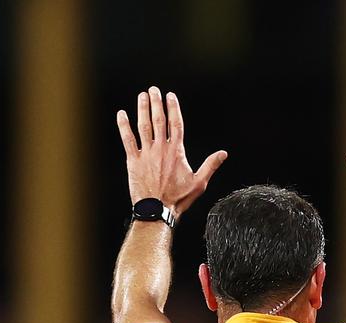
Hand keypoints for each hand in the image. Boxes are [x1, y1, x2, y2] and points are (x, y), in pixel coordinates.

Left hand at [115, 86, 226, 217]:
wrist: (157, 210)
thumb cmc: (178, 198)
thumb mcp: (199, 183)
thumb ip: (211, 165)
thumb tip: (224, 153)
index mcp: (177, 151)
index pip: (176, 124)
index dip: (173, 108)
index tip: (170, 96)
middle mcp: (161, 148)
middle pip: (159, 120)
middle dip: (157, 103)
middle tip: (154, 90)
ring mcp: (146, 153)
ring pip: (143, 126)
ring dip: (142, 109)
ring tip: (142, 96)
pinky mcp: (133, 160)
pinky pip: (127, 139)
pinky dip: (123, 126)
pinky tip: (121, 114)